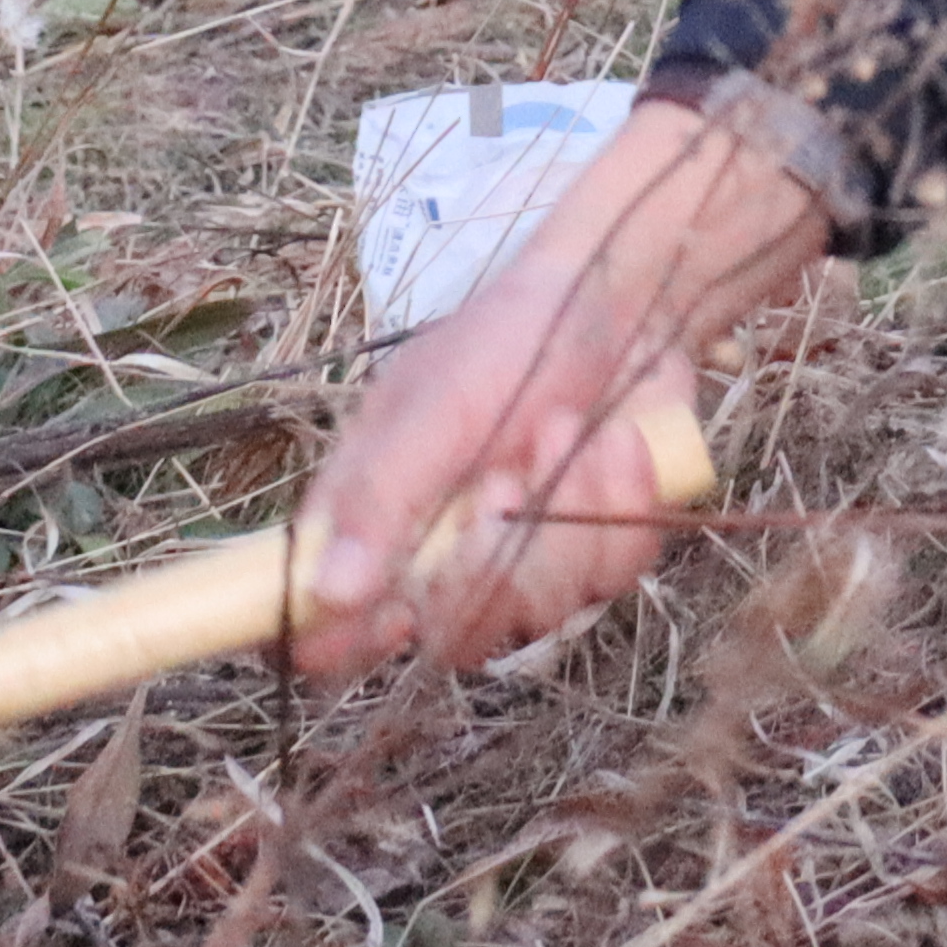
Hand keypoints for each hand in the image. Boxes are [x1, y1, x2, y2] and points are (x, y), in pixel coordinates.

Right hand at [287, 101, 832, 677]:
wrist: (620, 303)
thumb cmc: (504, 341)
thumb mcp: (431, 408)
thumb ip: (380, 498)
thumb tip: (326, 593)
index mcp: (379, 521)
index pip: (336, 626)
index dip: (348, 643)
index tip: (387, 623)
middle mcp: (448, 559)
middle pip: (454, 637)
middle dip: (492, 562)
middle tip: (504, 484)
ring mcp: (528, 563)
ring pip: (542, 610)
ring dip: (561, 512)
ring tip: (561, 429)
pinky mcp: (598, 553)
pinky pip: (610, 573)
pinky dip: (618, 504)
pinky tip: (615, 442)